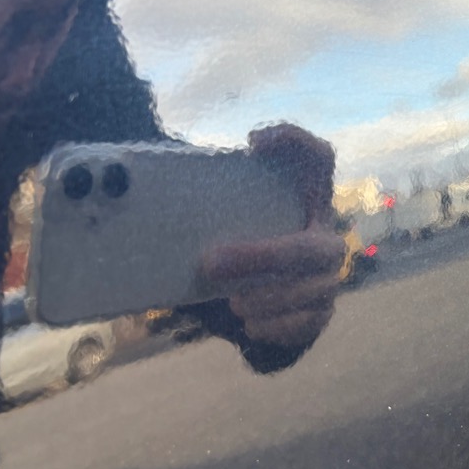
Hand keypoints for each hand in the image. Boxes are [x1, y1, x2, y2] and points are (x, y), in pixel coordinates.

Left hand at [201, 124, 342, 347]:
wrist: (248, 298)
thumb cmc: (231, 244)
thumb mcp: (221, 217)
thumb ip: (203, 200)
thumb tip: (140, 191)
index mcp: (305, 199)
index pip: (318, 158)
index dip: (296, 143)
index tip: (252, 143)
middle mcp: (324, 233)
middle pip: (309, 243)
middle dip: (262, 256)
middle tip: (210, 263)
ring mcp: (329, 275)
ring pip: (315, 286)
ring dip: (270, 297)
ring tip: (234, 303)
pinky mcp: (322, 311)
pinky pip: (311, 322)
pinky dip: (279, 325)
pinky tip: (251, 324)